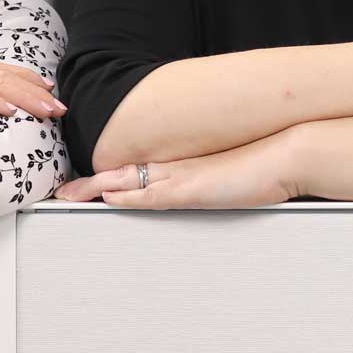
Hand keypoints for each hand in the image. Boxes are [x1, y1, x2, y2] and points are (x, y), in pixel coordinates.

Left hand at [54, 135, 295, 209]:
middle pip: (123, 173)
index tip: (90, 181)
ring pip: (128, 182)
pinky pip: (150, 194)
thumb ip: (216, 180)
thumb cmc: (267, 165)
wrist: (288, 153)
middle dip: (91, 183)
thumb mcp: (235, 174)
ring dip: (96, 189)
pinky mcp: (192, 189)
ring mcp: (184, 177)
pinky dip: (126, 197)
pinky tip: (108, 199)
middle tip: (64, 190)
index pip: (139, 169)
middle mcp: (179, 168)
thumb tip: (211, 185)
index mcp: (186, 165)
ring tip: (69, 194)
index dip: (110, 175)